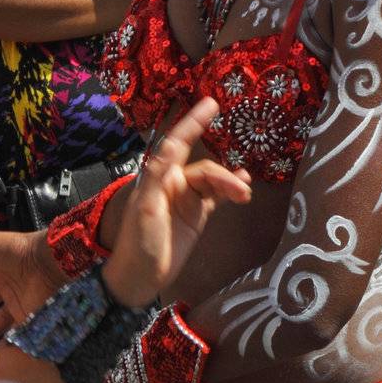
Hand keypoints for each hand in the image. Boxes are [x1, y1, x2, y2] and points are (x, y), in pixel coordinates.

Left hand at [101, 97, 250, 309]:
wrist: (139, 279)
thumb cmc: (137, 243)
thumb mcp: (144, 209)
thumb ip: (157, 177)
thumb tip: (168, 147)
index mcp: (158, 177)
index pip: (178, 143)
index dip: (194, 122)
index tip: (211, 103)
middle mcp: (174, 183)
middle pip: (205, 168)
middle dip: (223, 176)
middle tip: (241, 191)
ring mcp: (187, 199)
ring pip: (214, 181)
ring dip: (230, 184)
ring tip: (244, 195)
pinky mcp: (197, 215)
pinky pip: (218, 196)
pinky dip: (231, 191)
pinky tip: (243, 190)